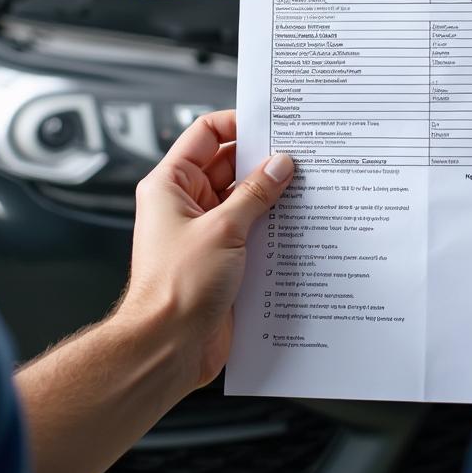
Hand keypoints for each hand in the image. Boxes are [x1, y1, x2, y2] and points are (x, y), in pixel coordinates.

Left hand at [115, 110, 293, 392]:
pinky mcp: (220, 257)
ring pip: (242, 198)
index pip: (205, 134)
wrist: (168, 347)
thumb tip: (279, 165)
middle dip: (262, 162)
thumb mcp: (223, 229)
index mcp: (170, 184)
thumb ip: (255, 194)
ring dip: (270, 196)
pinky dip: (270, 224)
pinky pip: (249, 228)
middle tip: (298, 157)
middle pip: (228, 165)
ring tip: (303, 188)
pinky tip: (296, 223)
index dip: (237, 124)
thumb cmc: (175, 289)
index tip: (271, 125)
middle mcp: (185, 204)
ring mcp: (203, 230)